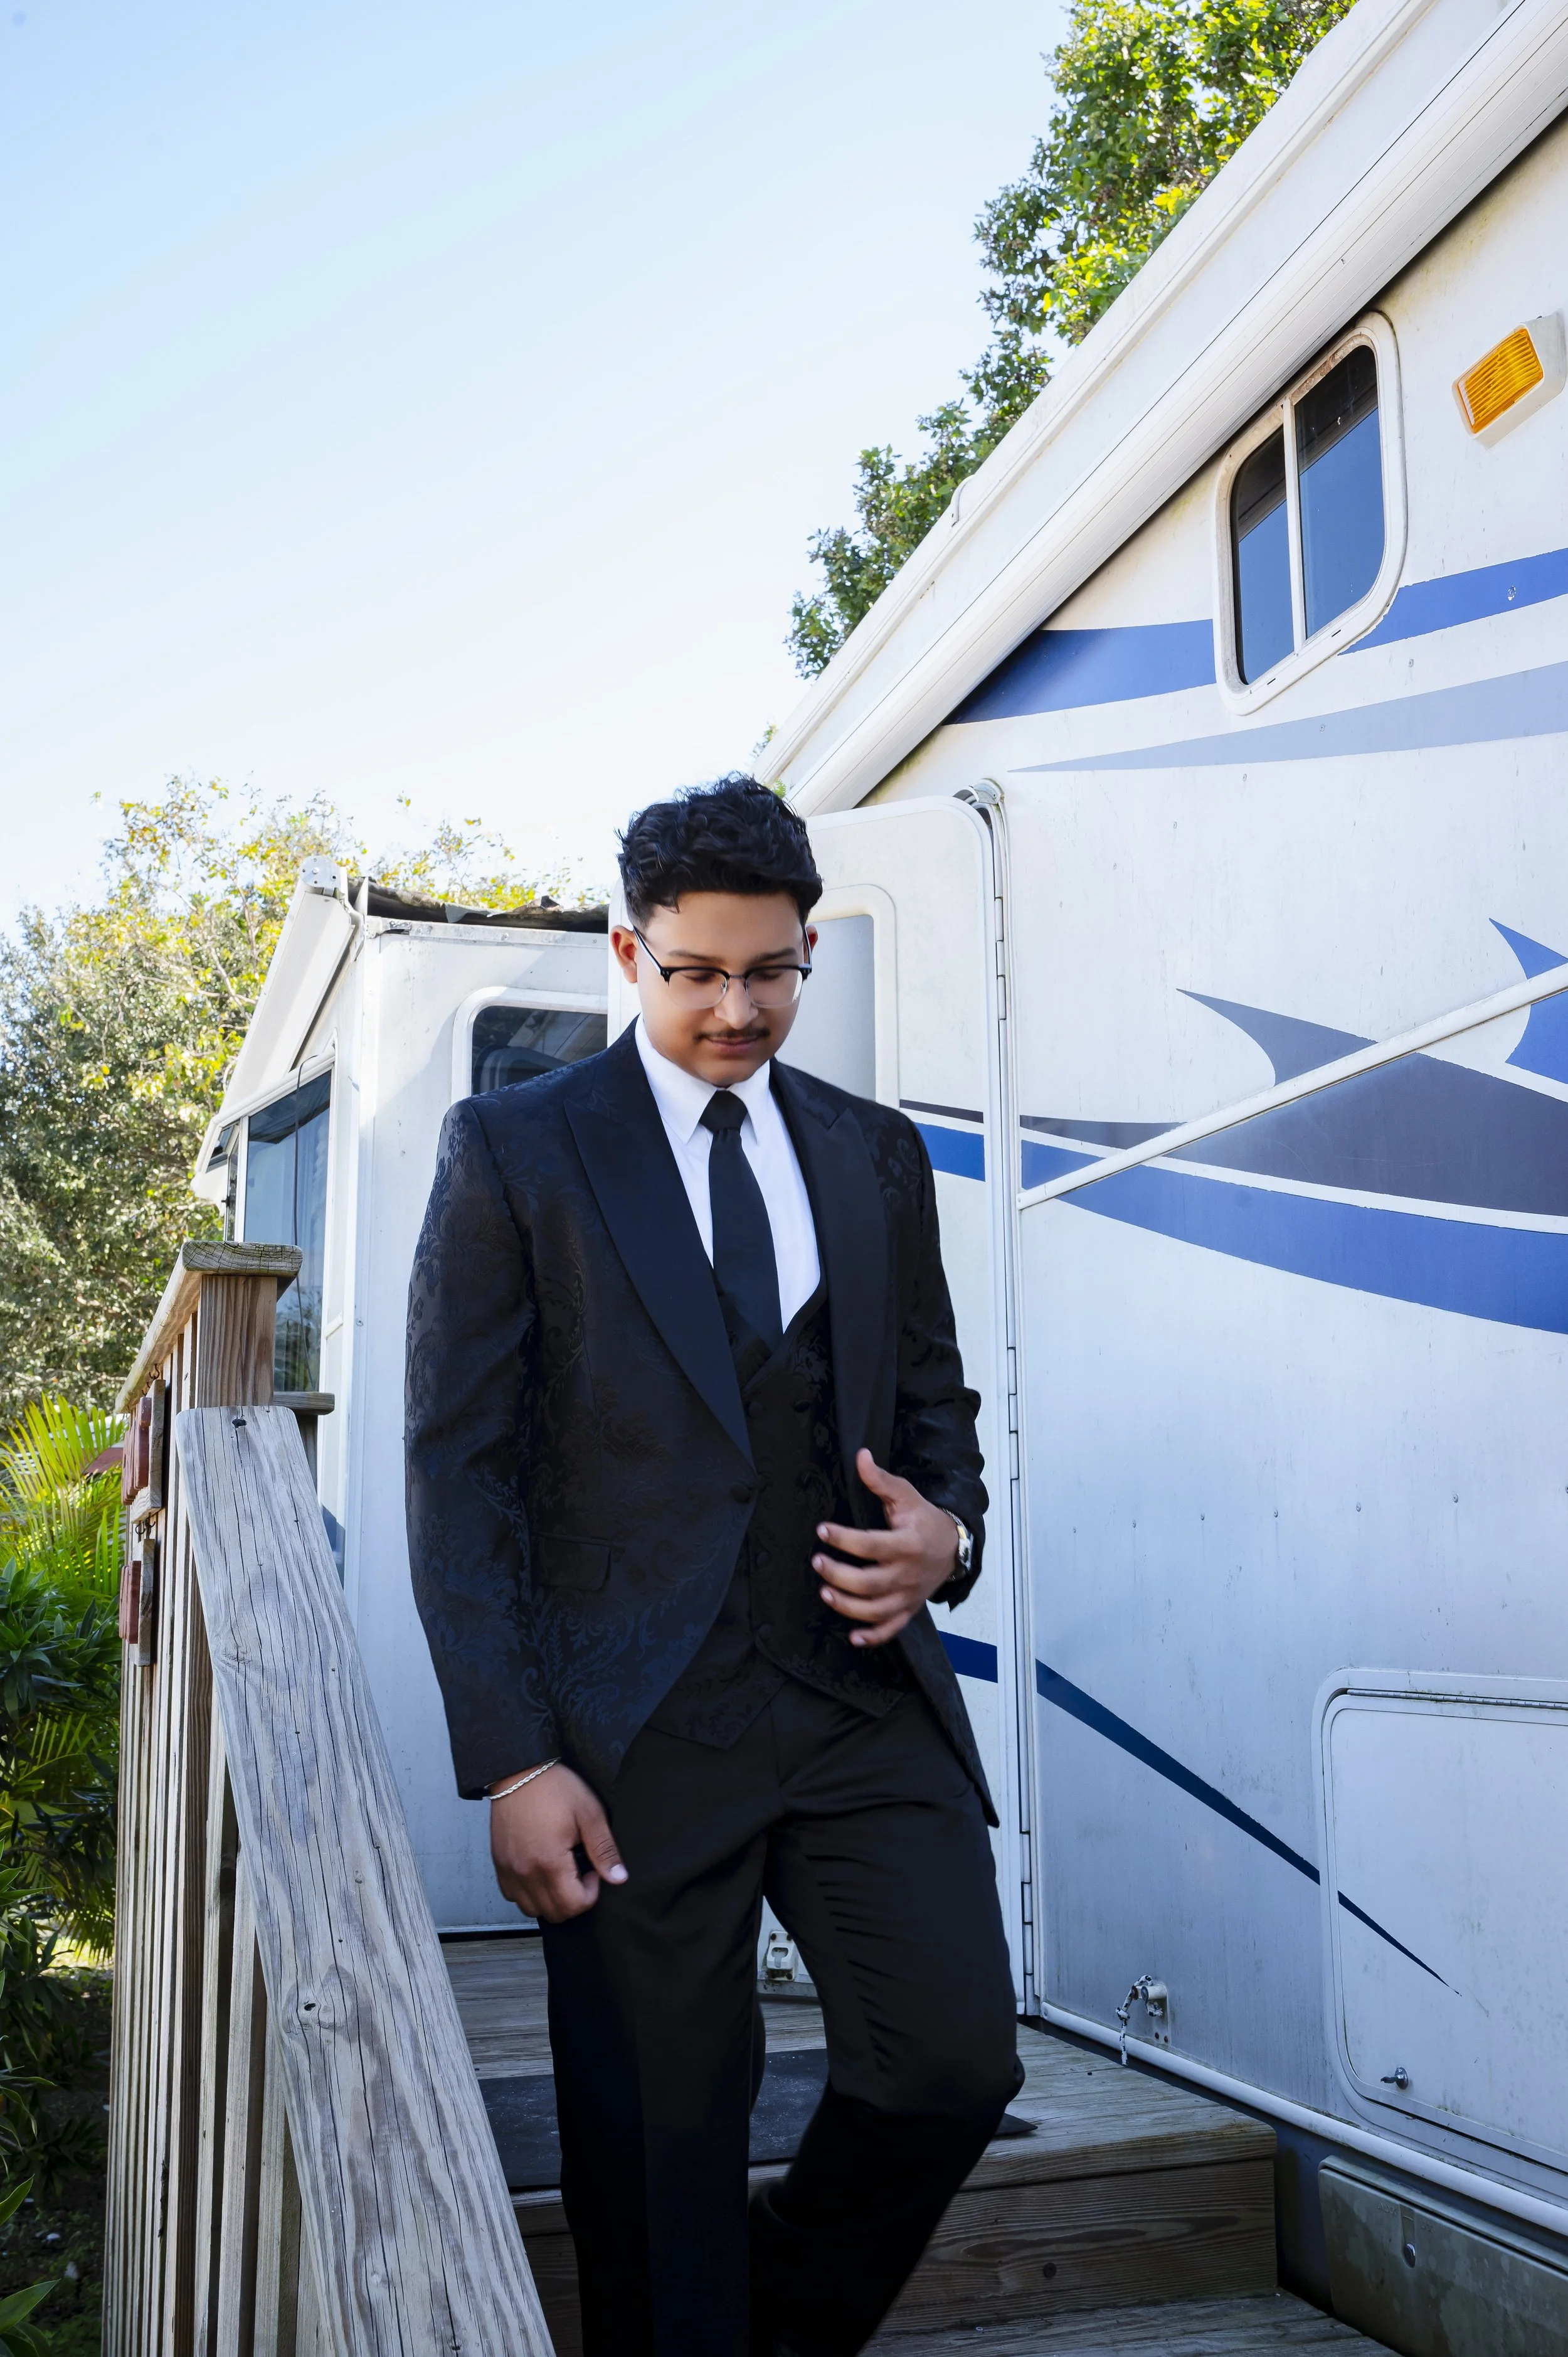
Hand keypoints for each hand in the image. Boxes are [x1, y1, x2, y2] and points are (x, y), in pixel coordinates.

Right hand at [488, 1763, 627, 1921]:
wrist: (519, 1770)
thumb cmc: (553, 1787)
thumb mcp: (589, 1813)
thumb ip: (604, 1850)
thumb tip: (619, 1878)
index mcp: (549, 1861)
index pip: (573, 1905)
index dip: (591, 1893)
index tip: (594, 1870)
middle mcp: (525, 1872)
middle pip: (554, 1914)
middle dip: (574, 1900)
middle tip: (581, 1872)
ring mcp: (509, 1870)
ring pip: (532, 1910)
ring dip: (551, 1901)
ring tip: (562, 1874)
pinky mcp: (499, 1864)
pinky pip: (513, 1896)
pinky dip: (529, 1894)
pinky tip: (541, 1873)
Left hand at [811, 1449, 960, 1648]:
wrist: (952, 1546)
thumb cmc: (923, 1519)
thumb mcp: (906, 1495)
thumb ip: (881, 1480)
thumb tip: (861, 1456)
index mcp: (908, 1543)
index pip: (872, 1544)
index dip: (845, 1538)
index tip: (822, 1530)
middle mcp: (908, 1573)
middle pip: (871, 1583)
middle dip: (841, 1576)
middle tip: (817, 1562)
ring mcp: (908, 1595)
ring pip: (878, 1610)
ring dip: (849, 1607)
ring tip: (825, 1594)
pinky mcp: (908, 1609)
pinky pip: (892, 1629)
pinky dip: (873, 1637)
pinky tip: (853, 1638)